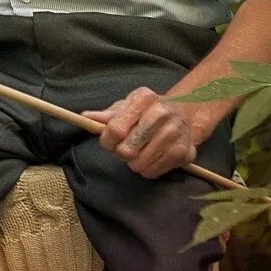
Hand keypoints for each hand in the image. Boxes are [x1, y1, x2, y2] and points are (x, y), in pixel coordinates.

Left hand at [82, 87, 205, 178]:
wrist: (183, 115)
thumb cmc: (147, 111)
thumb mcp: (126, 107)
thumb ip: (106, 115)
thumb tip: (86, 117)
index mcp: (144, 98)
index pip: (115, 129)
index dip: (107, 141)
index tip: (109, 142)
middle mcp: (162, 113)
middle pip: (127, 149)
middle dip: (120, 153)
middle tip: (125, 148)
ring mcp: (176, 133)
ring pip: (139, 164)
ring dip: (134, 163)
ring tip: (139, 152)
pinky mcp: (185, 152)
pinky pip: (153, 172)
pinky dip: (147, 169)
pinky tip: (152, 157)